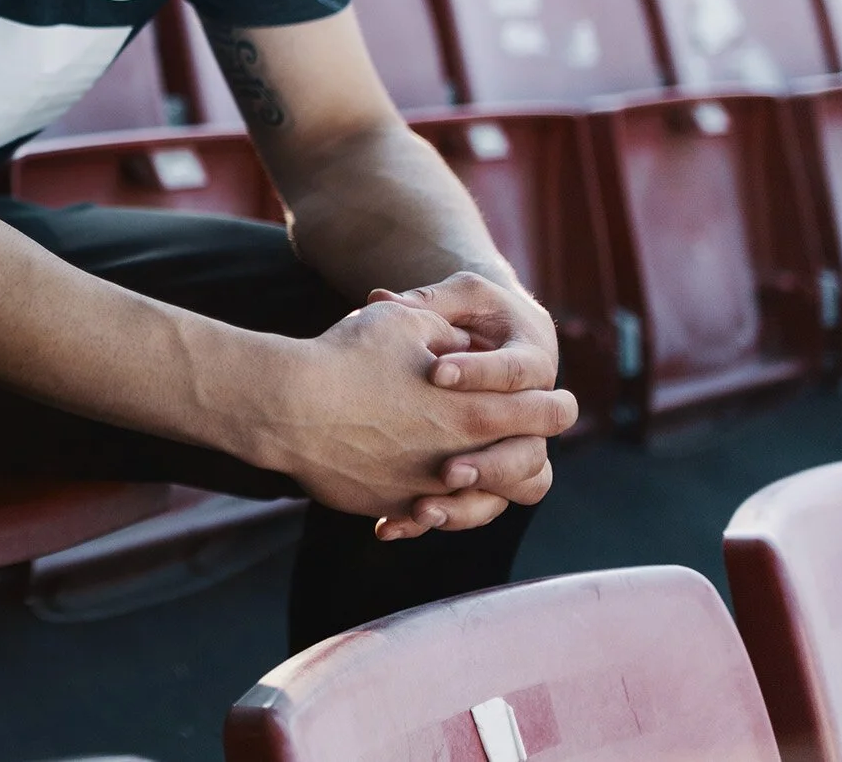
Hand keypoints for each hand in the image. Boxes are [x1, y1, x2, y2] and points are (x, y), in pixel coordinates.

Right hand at [250, 296, 575, 525]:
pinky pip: (424, 517)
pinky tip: (415, 489)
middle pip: (530, 470)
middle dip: (529, 450)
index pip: (548, 414)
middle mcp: (462, 456)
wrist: (286, 406)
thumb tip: (465, 347)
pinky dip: (427, 507)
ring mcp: (427, 488)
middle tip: (523, 437)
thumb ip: (450, 337)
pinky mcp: (391, 505)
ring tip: (469, 468)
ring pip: (483, 503)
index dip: (555, 405)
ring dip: (484, 486)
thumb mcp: (407, 324)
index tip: (553, 401)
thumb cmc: (346, 357)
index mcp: (477, 409)